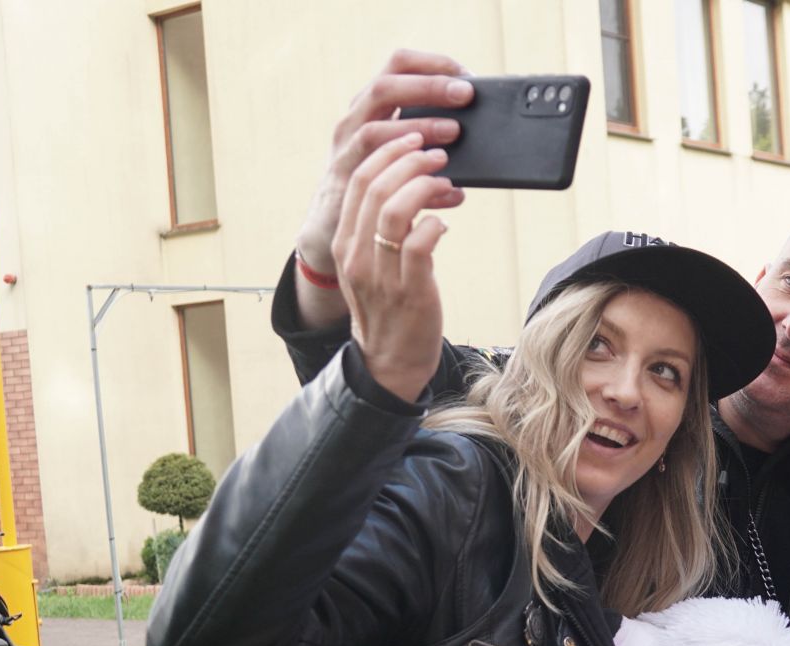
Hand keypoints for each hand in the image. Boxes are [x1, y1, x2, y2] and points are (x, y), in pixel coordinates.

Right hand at [334, 132, 452, 401]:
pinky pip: (421, 241)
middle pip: (375, 186)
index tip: (413, 140)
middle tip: (436, 153)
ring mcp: (381, 274)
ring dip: (424, 185)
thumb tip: (402, 186)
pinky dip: (436, 223)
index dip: (389, 153)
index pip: (359, 181)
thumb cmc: (388, 308)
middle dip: (409, 159)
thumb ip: (376, 230)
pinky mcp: (410, 290)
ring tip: (445, 180)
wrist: (390, 362)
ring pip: (395, 209)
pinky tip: (444, 223)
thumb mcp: (369, 265)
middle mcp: (356, 256)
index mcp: (344, 244)